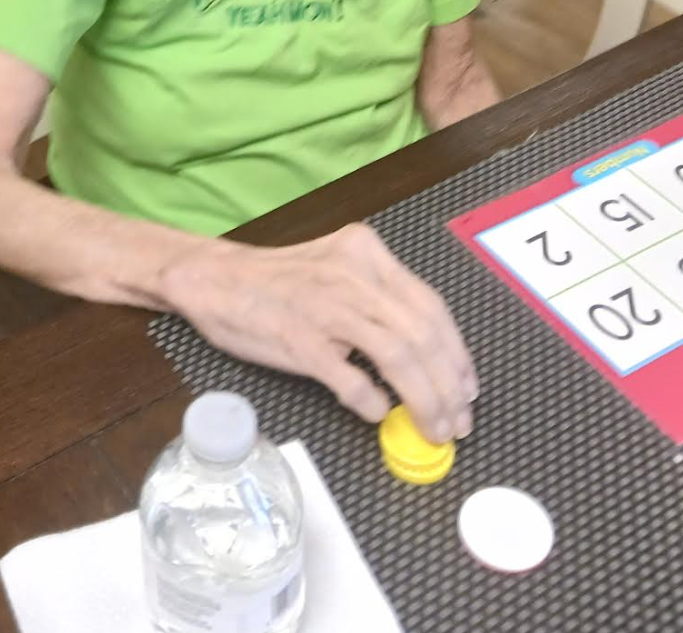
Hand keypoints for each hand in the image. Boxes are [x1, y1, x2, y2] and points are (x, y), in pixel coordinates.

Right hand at [160, 224, 476, 442]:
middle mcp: (353, 274)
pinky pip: (351, 379)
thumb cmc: (276, 281)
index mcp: (366, 253)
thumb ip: (378, 302)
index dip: (457, 353)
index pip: (431, 306)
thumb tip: (425, 358)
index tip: (468, 387)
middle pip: (422, 335)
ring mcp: (327, 306)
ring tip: (433, 429)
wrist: (214, 280)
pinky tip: (377, 415)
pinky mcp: (301, 339)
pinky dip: (372, 403)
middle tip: (458, 421)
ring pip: (399, 357)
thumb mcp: (336, 270)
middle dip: (449, 386)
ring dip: (424, 402)